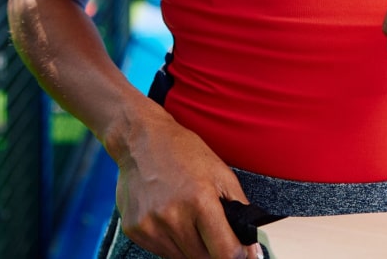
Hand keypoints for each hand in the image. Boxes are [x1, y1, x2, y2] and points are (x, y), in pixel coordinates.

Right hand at [113, 108, 262, 258]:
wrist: (140, 139)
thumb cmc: (182, 152)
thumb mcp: (222, 175)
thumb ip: (240, 211)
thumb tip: (252, 247)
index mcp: (199, 201)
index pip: (225, 253)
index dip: (237, 255)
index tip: (240, 253)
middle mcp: (172, 217)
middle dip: (213, 249)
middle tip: (210, 228)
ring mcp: (150, 226)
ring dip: (191, 247)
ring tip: (188, 218)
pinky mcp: (134, 230)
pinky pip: (161, 252)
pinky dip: (171, 242)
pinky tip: (170, 219)